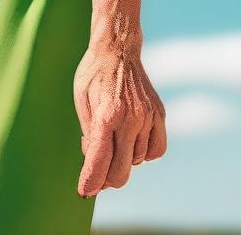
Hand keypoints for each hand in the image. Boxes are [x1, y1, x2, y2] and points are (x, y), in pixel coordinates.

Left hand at [73, 40, 167, 196]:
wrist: (118, 48)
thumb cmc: (93, 73)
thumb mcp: (81, 99)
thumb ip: (88, 132)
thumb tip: (94, 159)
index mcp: (106, 114)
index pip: (99, 158)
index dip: (91, 180)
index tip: (84, 191)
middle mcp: (130, 118)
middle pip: (121, 168)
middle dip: (106, 179)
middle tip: (97, 178)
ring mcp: (148, 117)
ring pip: (137, 160)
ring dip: (123, 160)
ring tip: (111, 142)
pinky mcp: (160, 114)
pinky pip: (156, 150)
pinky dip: (144, 154)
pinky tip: (131, 143)